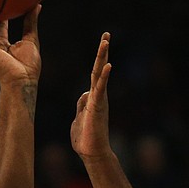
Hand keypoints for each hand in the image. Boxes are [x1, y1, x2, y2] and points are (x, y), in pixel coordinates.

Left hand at [70, 32, 112, 159]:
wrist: (92, 153)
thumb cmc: (85, 139)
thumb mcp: (79, 117)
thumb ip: (82, 105)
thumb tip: (84, 94)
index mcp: (93, 97)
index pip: (95, 73)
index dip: (98, 59)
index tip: (102, 45)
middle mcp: (98, 95)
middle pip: (100, 69)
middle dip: (102, 51)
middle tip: (106, 34)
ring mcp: (99, 99)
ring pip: (101, 74)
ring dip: (103, 57)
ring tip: (106, 41)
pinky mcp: (98, 106)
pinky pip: (101, 88)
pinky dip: (104, 76)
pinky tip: (108, 65)